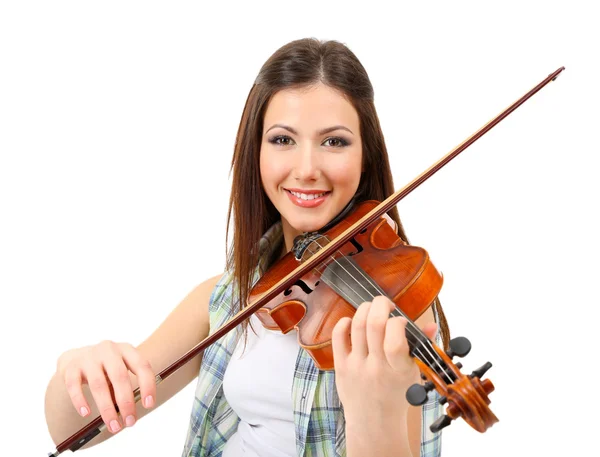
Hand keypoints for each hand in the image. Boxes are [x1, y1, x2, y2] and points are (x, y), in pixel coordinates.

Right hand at [57, 341, 155, 433]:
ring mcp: (89, 357)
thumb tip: (129, 413)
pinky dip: (80, 401)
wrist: (76, 356)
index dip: (147, 385)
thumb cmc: (105, 369)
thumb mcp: (119, 371)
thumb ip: (125, 387)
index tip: (148, 405)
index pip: (142, 366)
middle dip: (126, 402)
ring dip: (107, 408)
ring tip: (113, 425)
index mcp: (126, 350)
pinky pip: (74, 386)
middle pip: (120, 377)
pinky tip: (86, 413)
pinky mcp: (71, 367)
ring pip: (98, 384)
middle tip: (130, 422)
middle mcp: (109, 350)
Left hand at [331, 296, 436, 420]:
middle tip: (386, 304)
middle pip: (374, 324)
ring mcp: (357, 366)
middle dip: (380, 304)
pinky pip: (338, 337)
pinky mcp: (341, 367)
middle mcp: (377, 367)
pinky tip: (352, 321)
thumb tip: (431, 324)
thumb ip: (421, 348)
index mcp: (399, 370)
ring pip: (357, 325)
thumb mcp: (414, 374)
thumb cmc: (397, 395)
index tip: (401, 321)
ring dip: (365, 308)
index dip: (398, 322)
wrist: (374, 424)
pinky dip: (344, 322)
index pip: (395, 340)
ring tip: (372, 309)